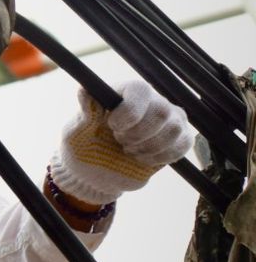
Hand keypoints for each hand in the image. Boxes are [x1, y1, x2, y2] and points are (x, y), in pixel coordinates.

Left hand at [50, 80, 193, 204]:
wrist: (96, 171)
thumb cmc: (85, 145)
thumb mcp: (78, 129)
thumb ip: (86, 112)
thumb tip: (84, 91)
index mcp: (124, 92)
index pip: (139, 90)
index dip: (129, 111)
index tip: (112, 126)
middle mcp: (151, 100)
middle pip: (161, 110)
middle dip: (139, 133)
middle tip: (120, 141)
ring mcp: (168, 119)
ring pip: (174, 128)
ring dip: (150, 146)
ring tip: (129, 150)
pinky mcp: (178, 138)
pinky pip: (183, 144)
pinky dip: (162, 156)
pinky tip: (143, 158)